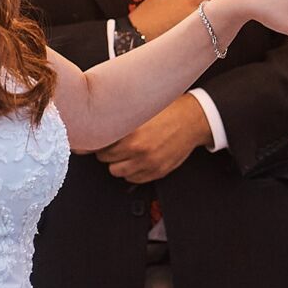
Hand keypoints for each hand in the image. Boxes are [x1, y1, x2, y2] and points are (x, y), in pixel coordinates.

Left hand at [95, 94, 212, 183]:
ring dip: (118, 162)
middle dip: (108, 150)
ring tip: (127, 151)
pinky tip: (138, 158)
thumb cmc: (167, 110)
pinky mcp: (157, 172)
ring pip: (116, 171)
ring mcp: (148, 163)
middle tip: (116, 141)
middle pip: (104, 158)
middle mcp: (138, 149)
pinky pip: (133, 179)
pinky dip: (132, 171)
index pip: (99, 144)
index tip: (94, 138)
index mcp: (131, 131)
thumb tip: (94, 123)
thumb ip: (117, 117)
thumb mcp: (139, 108)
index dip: (96, 140)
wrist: (193, 119)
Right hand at [129, 0, 239, 40]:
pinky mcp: (199, 43)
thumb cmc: (149, 15)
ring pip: (220, 19)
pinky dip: (212, 27)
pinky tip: (202, 26)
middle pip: (225, 4)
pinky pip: (212, 33)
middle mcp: (201, 17)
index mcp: (194, 0)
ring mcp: (202, 31)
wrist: (136, 39)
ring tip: (208, 11)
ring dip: (220, 13)